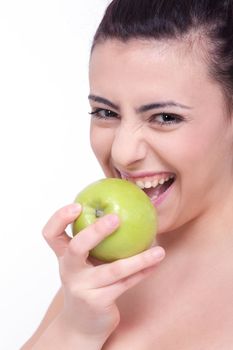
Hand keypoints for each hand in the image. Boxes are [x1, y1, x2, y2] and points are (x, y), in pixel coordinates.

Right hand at [42, 203, 164, 339]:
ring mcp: (82, 288)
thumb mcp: (84, 262)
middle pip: (77, 247)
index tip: (78, 205)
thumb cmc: (87, 283)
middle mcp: (69, 270)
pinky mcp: (98, 302)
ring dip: (139, 259)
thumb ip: (94, 242)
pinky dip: (142, 272)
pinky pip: (125, 284)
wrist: (81, 325)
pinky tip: (156, 263)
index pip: (51, 234)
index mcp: (64, 256)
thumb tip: (122, 209)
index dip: (59, 218)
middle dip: (96, 231)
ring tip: (159, 250)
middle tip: (116, 218)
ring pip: (113, 270)